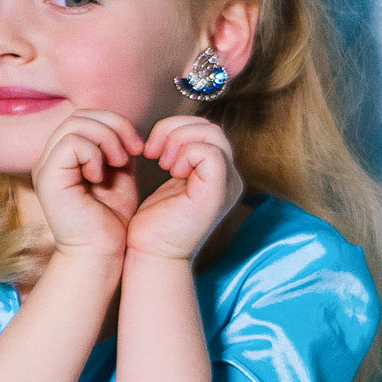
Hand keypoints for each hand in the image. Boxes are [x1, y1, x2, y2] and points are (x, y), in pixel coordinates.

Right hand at [32, 108, 143, 260]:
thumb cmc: (110, 221)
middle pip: (79, 115)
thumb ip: (117, 148)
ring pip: (75, 124)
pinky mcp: (47, 178)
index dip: (115, 122)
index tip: (138, 146)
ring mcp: (45, 167)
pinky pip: (71, 144)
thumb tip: (123, 127)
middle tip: (133, 150)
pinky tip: (101, 176)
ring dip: (106, 138)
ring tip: (119, 163)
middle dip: (114, 125)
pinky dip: (93, 153)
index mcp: (65, 157)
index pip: (85, 117)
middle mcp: (50, 158)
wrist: (101, 254)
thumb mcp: (119, 175)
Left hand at [127, 115, 242, 262]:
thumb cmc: (155, 222)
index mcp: (219, 174)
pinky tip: (171, 171)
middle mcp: (230, 178)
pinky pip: (210, 153)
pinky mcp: (217, 193)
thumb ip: (179, 154)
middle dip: (176, 129)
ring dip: (179, 140)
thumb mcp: (170, 179)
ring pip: (212, 134)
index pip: (207, 129)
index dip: (177, 128)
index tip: (153, 150)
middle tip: (154, 151)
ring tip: (162, 162)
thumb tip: (171, 129)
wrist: (151, 254)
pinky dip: (186, 153)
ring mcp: (227, 186)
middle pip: (211, 128)